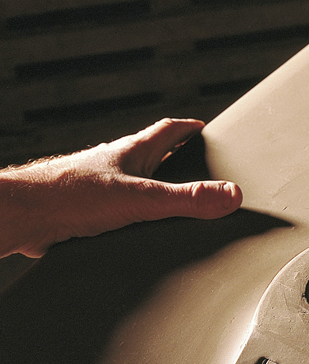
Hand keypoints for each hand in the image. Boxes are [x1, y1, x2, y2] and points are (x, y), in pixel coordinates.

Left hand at [0, 118, 241, 257]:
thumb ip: (188, 198)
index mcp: (133, 153)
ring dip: (156, 192)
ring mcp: (101, 188)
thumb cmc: (69, 196)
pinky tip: (141, 235)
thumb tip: (229, 194)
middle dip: (177, 160)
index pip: (168, 130)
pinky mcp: (88, 213)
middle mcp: (117, 166)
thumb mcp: (143, 198)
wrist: (24, 216)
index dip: (189, 129)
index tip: (204, 129)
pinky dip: (136, 218)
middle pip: (155, 157)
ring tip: (174, 205)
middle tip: (196, 166)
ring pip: (137, 185)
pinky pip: (122, 211)